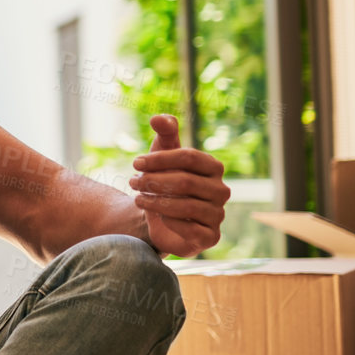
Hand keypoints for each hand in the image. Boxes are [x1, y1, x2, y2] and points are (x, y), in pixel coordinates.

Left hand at [127, 114, 230, 257]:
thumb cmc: (164, 181)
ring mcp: (218, 214)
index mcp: (213, 167)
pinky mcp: (210, 236)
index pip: (189, 156)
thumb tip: (158, 118)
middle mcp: (221, 190)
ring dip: (155, 201)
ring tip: (137, 199)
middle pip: (186, 181)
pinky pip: (188, 228)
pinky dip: (167, 221)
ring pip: (185, 205)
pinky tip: (156, 217)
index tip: (136, 163)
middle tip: (132, 182)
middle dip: (154, 181)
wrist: (161, 219)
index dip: (160, 158)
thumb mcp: (162, 156)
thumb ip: (164, 134)